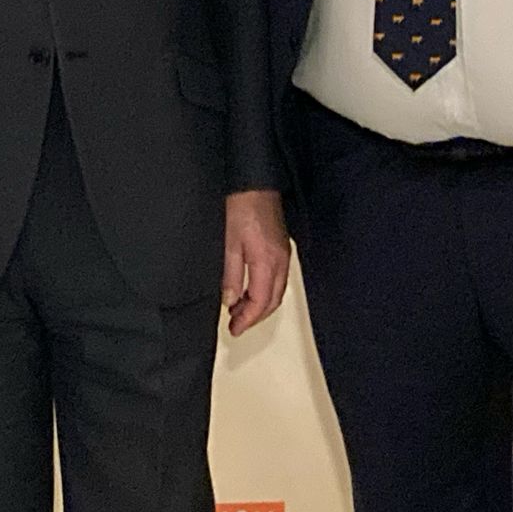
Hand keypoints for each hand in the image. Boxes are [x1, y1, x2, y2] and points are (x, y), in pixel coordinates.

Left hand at [222, 189, 289, 336]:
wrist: (254, 182)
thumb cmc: (241, 207)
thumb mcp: (228, 244)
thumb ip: (231, 275)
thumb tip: (230, 300)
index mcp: (267, 261)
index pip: (261, 302)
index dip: (247, 320)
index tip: (234, 329)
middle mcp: (281, 261)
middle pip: (273, 301)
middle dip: (255, 317)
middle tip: (236, 324)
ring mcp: (284, 254)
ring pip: (277, 291)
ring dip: (260, 305)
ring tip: (240, 310)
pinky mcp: (282, 247)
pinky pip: (278, 279)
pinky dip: (265, 291)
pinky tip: (251, 290)